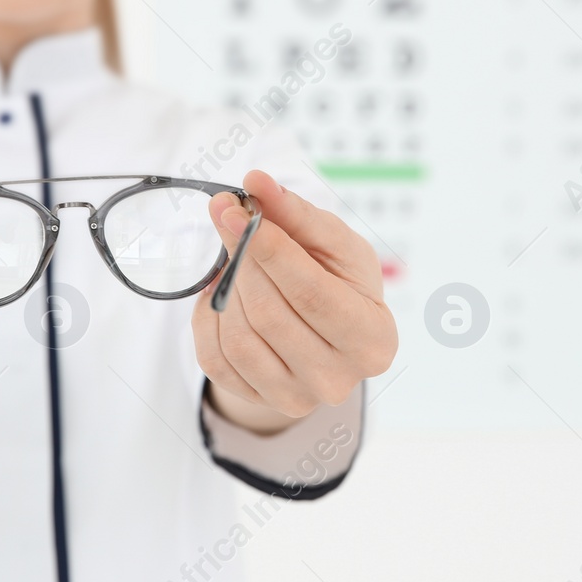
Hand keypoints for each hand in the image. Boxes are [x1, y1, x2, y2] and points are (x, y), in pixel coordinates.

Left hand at [192, 170, 396, 426]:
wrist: (326, 334)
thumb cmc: (338, 281)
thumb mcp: (333, 243)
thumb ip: (296, 213)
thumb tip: (255, 181)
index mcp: (372, 338)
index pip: (310, 292)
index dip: (269, 249)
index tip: (237, 210)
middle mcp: (337, 379)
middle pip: (270, 313)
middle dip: (242, 259)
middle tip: (227, 218)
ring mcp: (296, 398)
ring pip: (238, 336)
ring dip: (226, 287)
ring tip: (234, 259)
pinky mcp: (257, 400)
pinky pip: (214, 357)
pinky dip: (209, 317)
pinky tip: (223, 294)